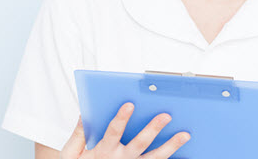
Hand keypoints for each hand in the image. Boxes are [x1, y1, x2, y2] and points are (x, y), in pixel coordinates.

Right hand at [60, 102, 190, 157]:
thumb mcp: (71, 155)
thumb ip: (78, 135)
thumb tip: (84, 113)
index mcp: (103, 152)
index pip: (113, 133)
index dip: (121, 118)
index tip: (129, 104)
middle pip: (139, 144)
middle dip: (153, 129)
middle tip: (166, 115)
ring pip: (154, 158)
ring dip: (171, 146)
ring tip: (185, 135)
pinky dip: (171, 158)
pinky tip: (186, 153)